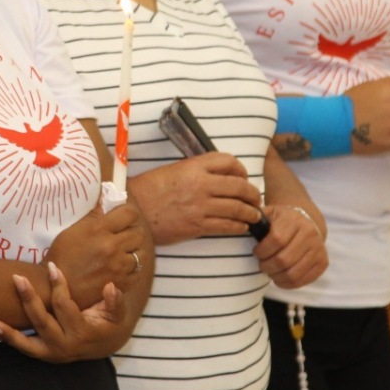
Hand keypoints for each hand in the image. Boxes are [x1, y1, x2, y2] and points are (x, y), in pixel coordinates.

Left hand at [0, 260, 135, 362]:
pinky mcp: (43, 354)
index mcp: (82, 333)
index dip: (58, 285)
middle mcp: (64, 346)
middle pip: (42, 322)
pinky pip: (23, 348)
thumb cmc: (109, 324)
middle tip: (18, 279)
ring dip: (9, 332)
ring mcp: (52, 353)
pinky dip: (8, 338)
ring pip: (28, 343)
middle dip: (29, 300)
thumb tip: (111, 288)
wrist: (104, 345)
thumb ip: (115, 302)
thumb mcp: (117, 314)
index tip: (52, 267)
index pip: (64, 306)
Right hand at [47, 200, 148, 305]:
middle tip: (122, 236)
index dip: (129, 213)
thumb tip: (106, 197)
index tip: (124, 217)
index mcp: (99, 230)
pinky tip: (120, 268)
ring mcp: (118, 266)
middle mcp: (112, 246)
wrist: (54, 287)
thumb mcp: (73, 230)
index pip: (130, 213)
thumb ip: (94, 214)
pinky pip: (137, 272)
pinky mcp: (120, 284)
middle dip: (131, 232)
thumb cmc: (61, 255)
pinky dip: (131, 270)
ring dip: (133, 252)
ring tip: (121, 254)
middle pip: (138, 232)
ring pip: (141, 253)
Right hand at [125, 153, 262, 244]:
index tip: (243, 177)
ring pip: (237, 208)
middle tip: (256, 199)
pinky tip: (242, 227)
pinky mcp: (198, 226)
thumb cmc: (149, 190)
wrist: (133, 211)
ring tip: (254, 215)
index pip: (228, 161)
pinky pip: (227, 226)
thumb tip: (218, 178)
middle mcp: (201, 184)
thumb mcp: (173, 170)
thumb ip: (196, 171)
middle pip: (239, 186)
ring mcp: (200, 206)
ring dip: (250, 212)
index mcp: (194, 166)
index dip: (241, 169)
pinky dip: (239, 227)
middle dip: (252, 194)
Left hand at [255, 205, 327, 289]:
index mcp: (294, 220)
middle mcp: (310, 234)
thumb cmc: (282, 221)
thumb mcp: (269, 213)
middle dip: (267, 266)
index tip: (256, 252)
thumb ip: (255, 218)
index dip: (262, 251)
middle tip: (262, 265)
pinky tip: (280, 277)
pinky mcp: (323, 263)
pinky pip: (301, 281)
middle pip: (284, 260)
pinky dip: (286, 283)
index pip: (276, 240)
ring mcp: (318, 249)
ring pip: (292, 274)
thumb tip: (240, 222)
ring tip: (270, 271)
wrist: (307, 223)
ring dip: (276, 276)